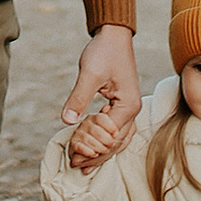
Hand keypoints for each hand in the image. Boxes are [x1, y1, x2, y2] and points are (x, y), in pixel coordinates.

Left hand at [60, 22, 140, 167]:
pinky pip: (114, 130)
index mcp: (128, 106)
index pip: (108, 136)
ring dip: (100, 152)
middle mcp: (133, 110)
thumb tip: (67, 121)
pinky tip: (91, 147)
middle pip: (115, 143)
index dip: (90, 147)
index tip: (72, 156)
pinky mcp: (122, 105)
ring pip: (117, 139)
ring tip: (84, 165)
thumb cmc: (103, 51)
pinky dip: (103, 140)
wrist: (113, 34)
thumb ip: (79, 97)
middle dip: (95, 156)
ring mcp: (129, 108)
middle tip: (75, 166)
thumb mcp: (89, 74)